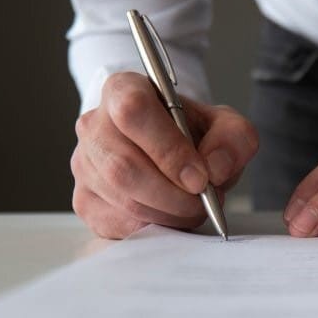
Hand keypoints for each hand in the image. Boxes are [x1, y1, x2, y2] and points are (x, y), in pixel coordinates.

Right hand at [71, 72, 258, 238]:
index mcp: (123, 90)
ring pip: (123, 199)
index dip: (168, 149)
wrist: (173, 150)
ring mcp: (84, 164)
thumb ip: (233, 139)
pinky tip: (171, 215)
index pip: (132, 111)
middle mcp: (94, 125)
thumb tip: (215, 169)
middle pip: (123, 166)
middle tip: (203, 201)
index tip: (199, 177)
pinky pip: (119, 224)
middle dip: (173, 195)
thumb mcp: (225, 125)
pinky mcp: (86, 200)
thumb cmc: (192, 134)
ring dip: (169, 213)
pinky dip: (154, 227)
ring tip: (194, 207)